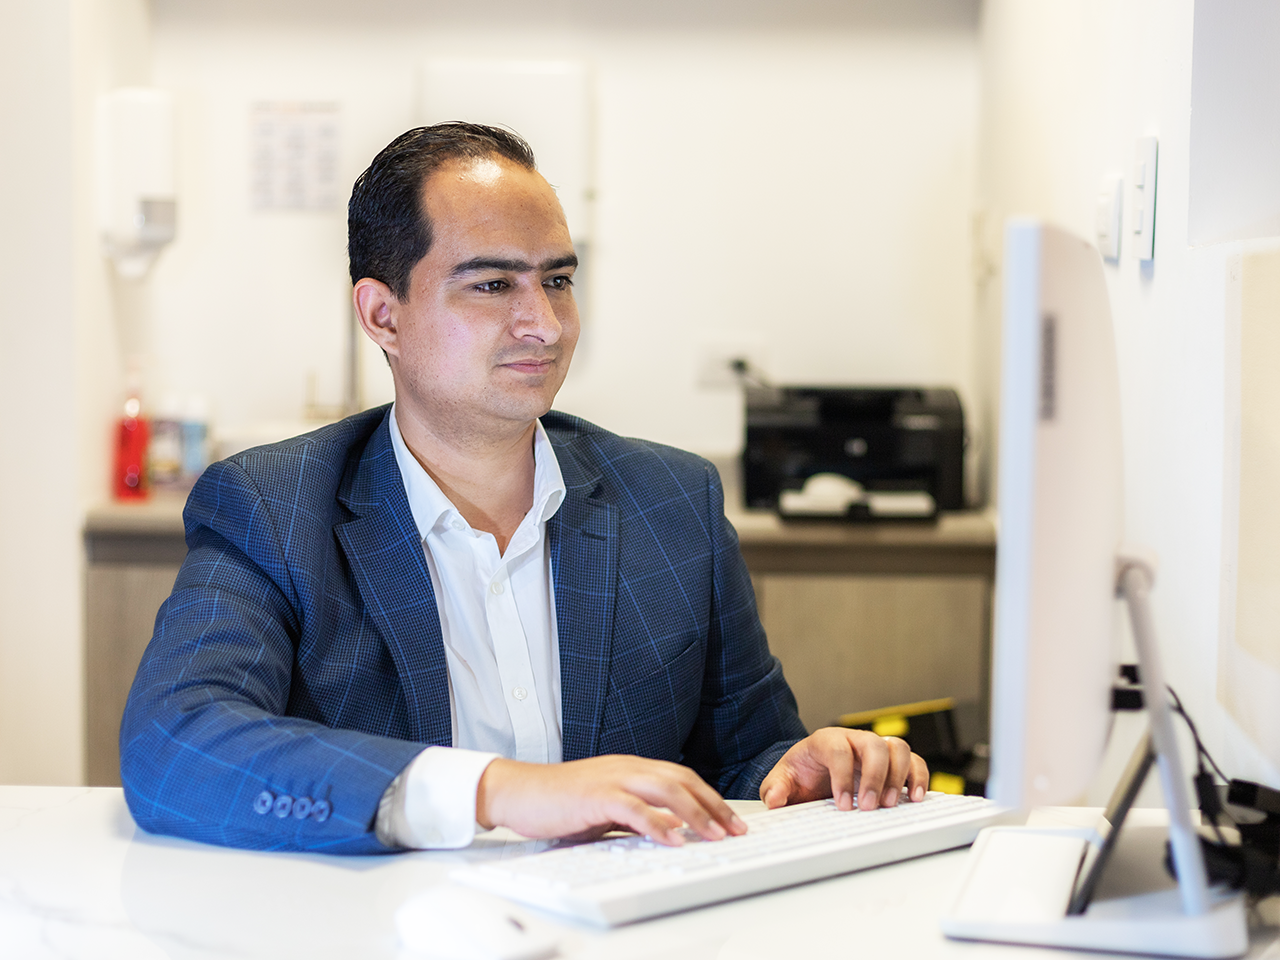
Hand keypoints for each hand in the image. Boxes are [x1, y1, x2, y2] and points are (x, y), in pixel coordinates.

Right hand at [475, 755, 747, 846]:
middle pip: (682, 780)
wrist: (520, 791)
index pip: (681, 777)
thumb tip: (669, 829)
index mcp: (631, 767)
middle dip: (713, 805)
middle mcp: (626, 767)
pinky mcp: (596, 796)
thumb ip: (636, 813)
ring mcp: (612, 779)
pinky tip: (674, 838)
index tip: (730, 819)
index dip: (710, 797)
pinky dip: (658, 823)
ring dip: (696, 814)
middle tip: (735, 829)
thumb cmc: (559, 801)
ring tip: (715, 835)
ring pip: (666, 790)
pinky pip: (634, 808)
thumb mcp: (605, 806)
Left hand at [759, 727, 928, 810]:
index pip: (838, 750)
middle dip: (874, 777)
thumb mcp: (783, 779)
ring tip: (890, 805)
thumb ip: (775, 787)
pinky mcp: (892, 761)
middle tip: (868, 806)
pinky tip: (915, 797)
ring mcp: (876, 747)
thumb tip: (775, 799)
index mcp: (826, 740)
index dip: (842, 777)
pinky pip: (913, 761)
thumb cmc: (801, 773)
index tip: (842, 804)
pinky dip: (918, 777)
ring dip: (898, 776)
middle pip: (873, 745)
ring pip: (896, 748)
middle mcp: (854, 739)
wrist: (813, 770)